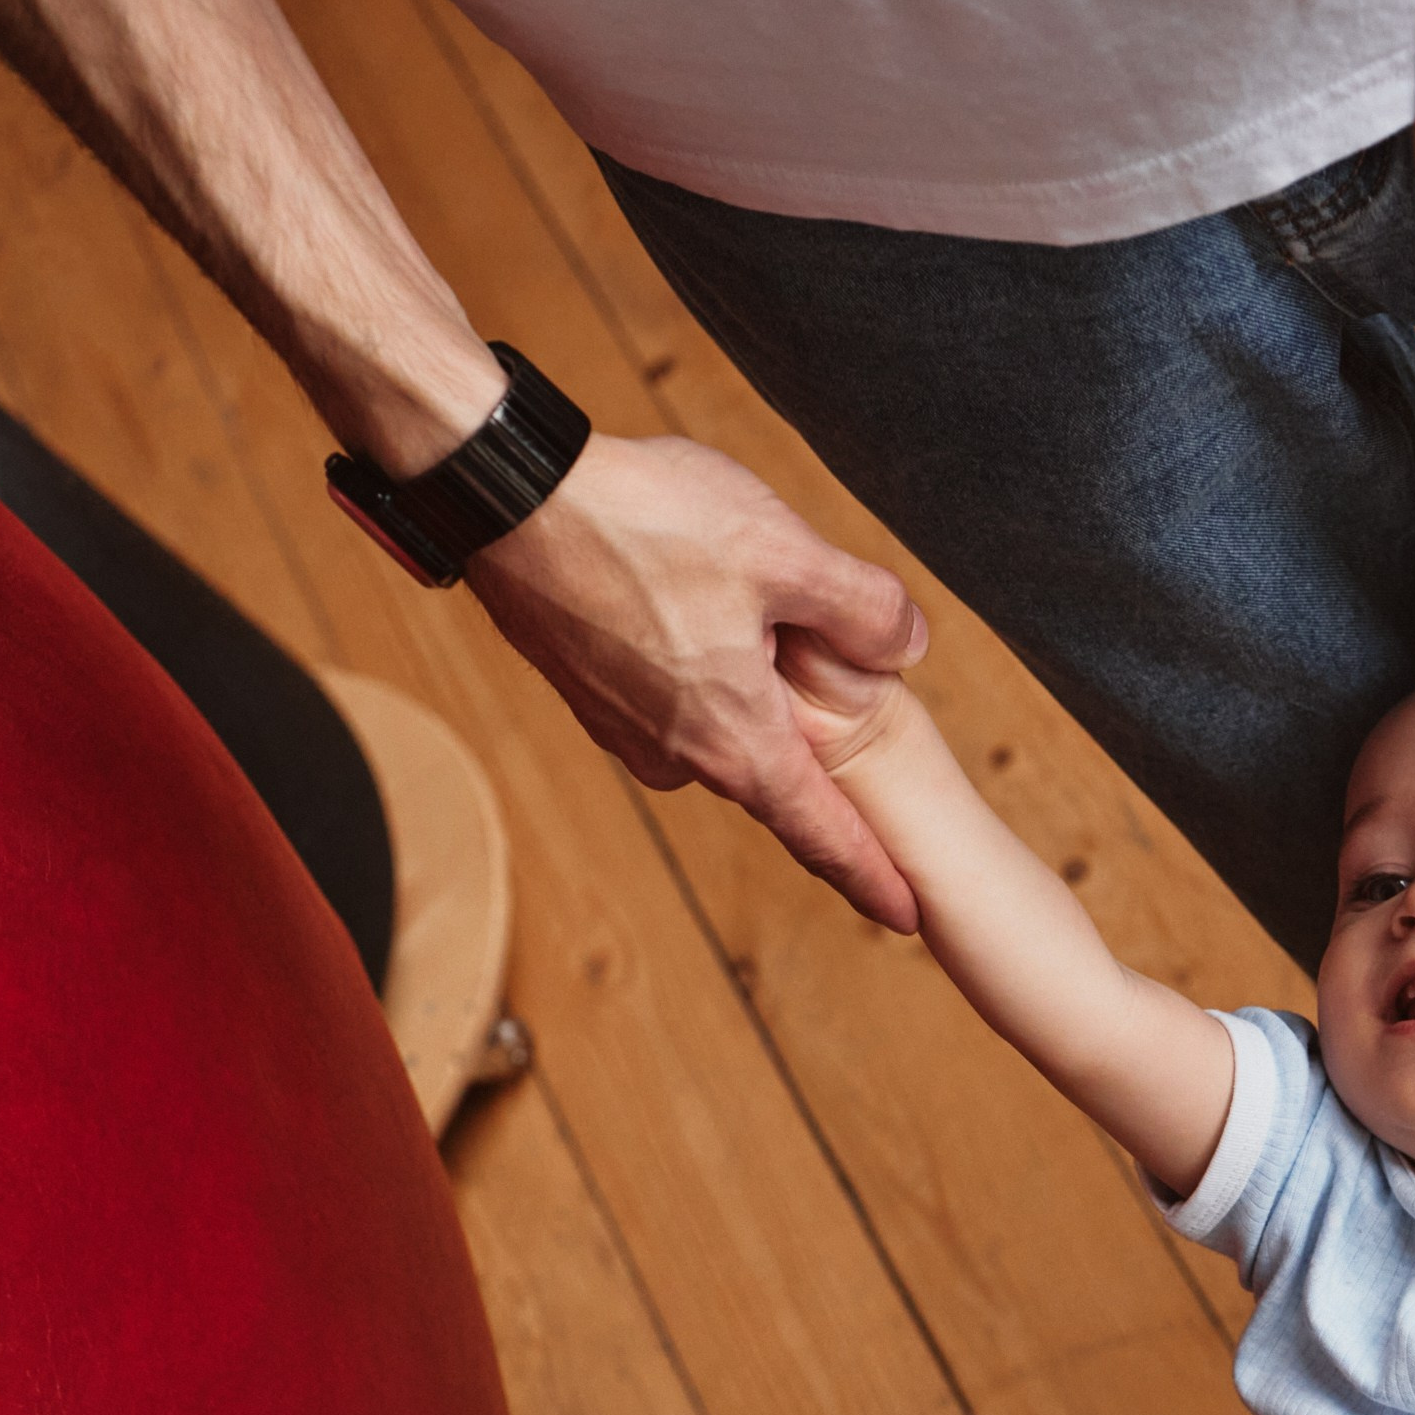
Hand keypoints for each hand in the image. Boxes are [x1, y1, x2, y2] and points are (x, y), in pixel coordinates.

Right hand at [467, 433, 928, 924]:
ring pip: (723, 727)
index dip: (872, 874)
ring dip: (750, 687)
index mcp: (737, 742)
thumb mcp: (783, 551)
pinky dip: (703, 667)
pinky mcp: (597, 698)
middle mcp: (680, 758)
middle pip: (776, 775)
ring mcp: (630, 733)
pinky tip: (697, 606)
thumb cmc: (641, 523)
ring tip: (749, 608)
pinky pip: (676, 701)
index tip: (906, 914)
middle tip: (840, 710)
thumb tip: (907, 645)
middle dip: (812, 751)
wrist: (507, 501)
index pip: (823, 833)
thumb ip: (863, 606)